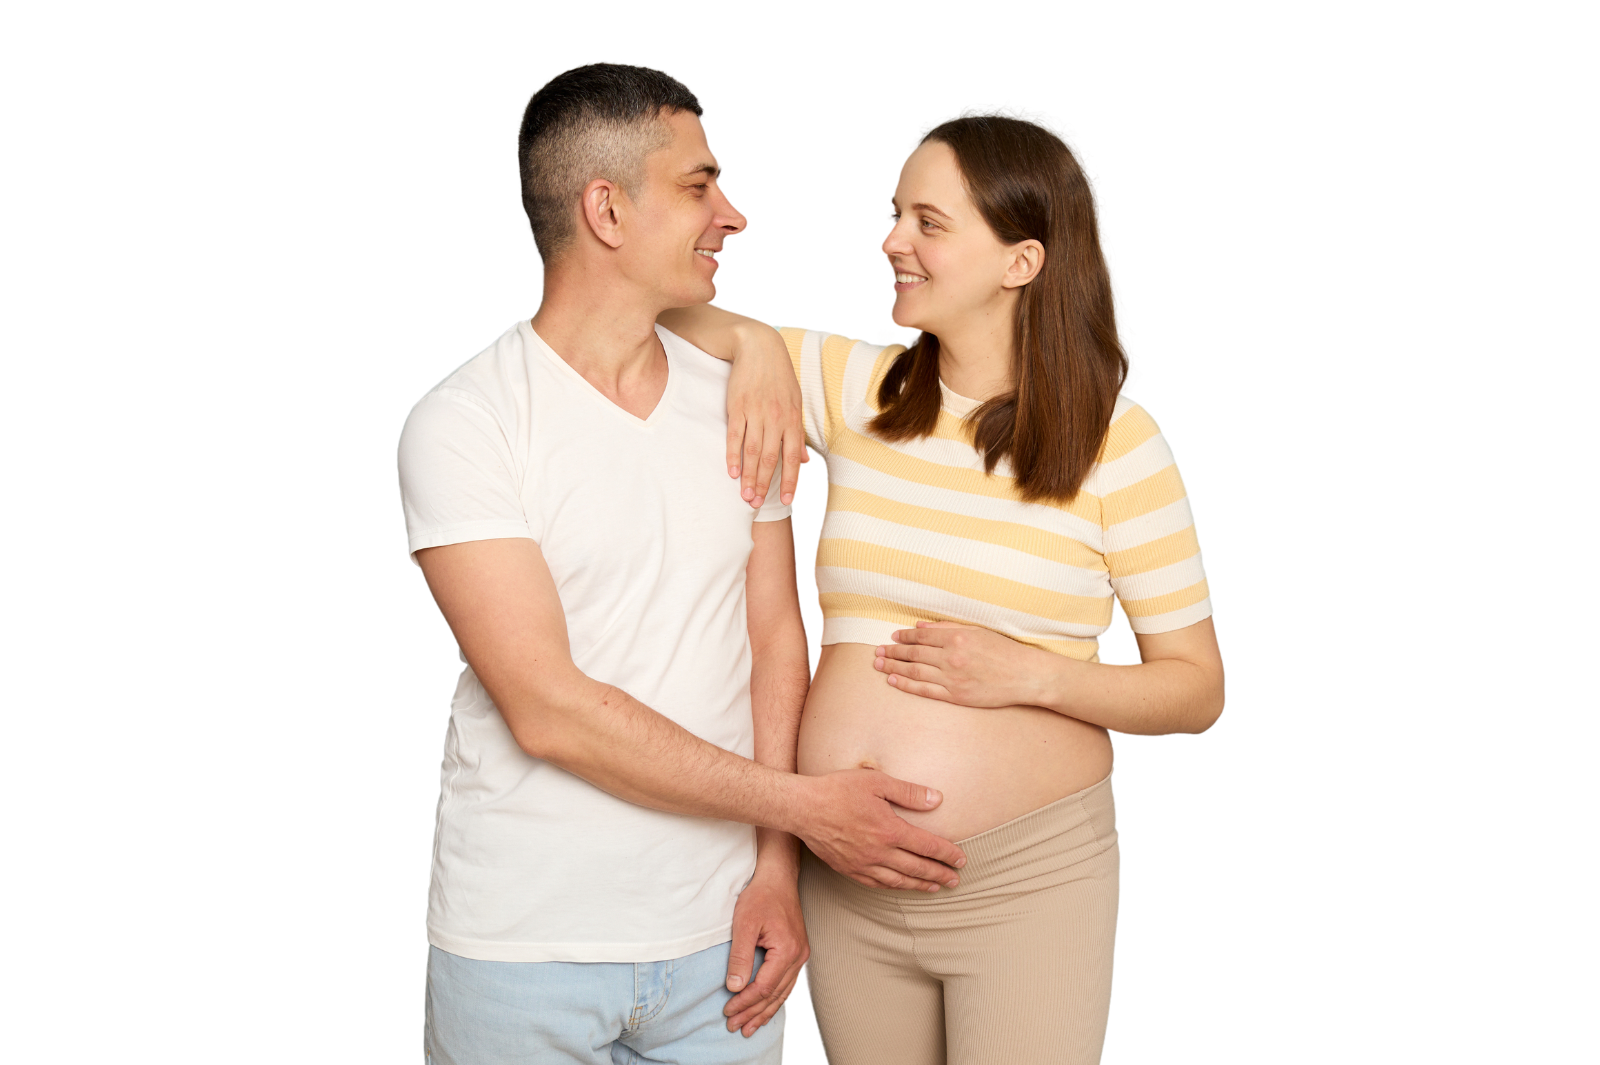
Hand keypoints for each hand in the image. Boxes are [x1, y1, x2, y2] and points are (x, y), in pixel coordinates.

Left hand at [723, 873, 808, 1037]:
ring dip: (765, 1011)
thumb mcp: (744, 924)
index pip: (764, 987)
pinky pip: (788, 984)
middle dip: (753, 1013)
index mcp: (787, 950)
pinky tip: (767, 1008)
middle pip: (775, 995)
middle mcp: (798, 956)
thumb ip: (740, 957)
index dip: (745, 1002)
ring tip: (750, 1027)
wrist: (778, 878)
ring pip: (783, 993)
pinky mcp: (797, 953)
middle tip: (735, 1027)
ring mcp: (800, 955)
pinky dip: (776, 999)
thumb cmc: (760, 897)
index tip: (728, 1011)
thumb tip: (735, 987)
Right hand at [725, 325, 802, 508]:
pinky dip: (733, 455)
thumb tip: (804, 459)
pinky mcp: (737, 407)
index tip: (787, 501)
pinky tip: (732, 472)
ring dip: (748, 476)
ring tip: (745, 495)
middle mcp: (775, 419)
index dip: (790, 481)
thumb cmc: (779, 376)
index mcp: (792, 419)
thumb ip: (797, 433)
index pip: (792, 457)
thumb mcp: (795, 402)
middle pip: (769, 459)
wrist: (758, 347)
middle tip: (757, 504)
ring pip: (752, 451)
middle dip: (764, 484)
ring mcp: (755, 413)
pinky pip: (735, 436)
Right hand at [795, 769, 966, 891]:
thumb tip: (937, 799)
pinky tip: (901, 886)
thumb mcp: (877, 782)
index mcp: (890, 830)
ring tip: (934, 887)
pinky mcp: (849, 869)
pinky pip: (877, 884)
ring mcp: (863, 864)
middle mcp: (879, 852)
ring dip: (920, 885)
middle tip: (955, 880)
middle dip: (940, 874)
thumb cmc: (838, 790)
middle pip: (918, 868)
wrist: (803, 808)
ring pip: (899, 881)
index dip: (948, 854)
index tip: (962, 859)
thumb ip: (909, 792)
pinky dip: (894, 887)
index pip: (928, 846)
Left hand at [875, 621, 1061, 707]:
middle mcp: (952, 657)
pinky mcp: (956, 696)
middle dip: (892, 652)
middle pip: (914, 654)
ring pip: (915, 671)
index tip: (893, 637)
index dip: (904, 637)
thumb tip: (920, 627)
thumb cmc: (1004, 651)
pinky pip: (925, 690)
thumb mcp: (977, 631)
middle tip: (877, 651)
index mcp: (958, 638)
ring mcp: (953, 678)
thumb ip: (947, 628)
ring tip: (878, 664)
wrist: (1025, 676)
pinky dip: (906, 685)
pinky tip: (893, 681)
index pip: (922, 636)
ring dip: (893, 667)